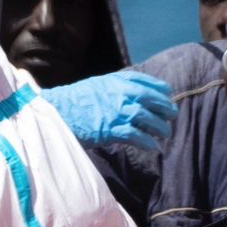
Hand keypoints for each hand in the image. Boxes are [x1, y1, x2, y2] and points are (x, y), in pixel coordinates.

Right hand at [42, 69, 178, 150]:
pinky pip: (134, 135)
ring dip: (159, 126)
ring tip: (166, 132)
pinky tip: (153, 146)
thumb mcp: (94, 85)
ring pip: (146, 117)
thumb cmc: (73, 101)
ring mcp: (115, 112)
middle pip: (149, 98)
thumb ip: (113, 86)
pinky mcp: (110, 130)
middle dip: (164, 106)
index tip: (167, 92)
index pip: (142, 81)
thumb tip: (130, 92)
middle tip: (173, 114)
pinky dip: (146, 141)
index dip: (158, 87)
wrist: (54, 113)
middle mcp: (117, 94)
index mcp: (113, 82)